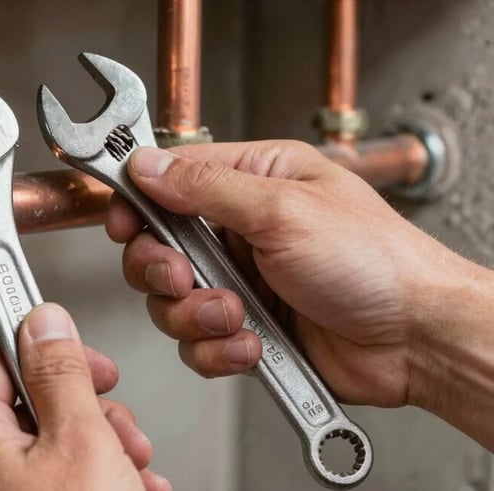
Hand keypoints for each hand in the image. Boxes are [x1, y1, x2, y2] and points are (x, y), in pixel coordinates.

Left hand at [0, 303, 170, 490]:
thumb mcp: (80, 442)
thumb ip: (61, 373)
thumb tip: (46, 322)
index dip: (50, 350)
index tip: (87, 354)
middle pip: (29, 403)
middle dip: (89, 409)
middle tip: (120, 427)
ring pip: (48, 443)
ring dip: (102, 445)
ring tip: (132, 467)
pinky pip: (51, 478)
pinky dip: (91, 476)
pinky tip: (126, 484)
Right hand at [107, 141, 471, 407]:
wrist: (415, 338)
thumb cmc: (375, 261)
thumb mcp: (284, 209)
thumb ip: (206, 188)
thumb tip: (149, 166)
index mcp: (254, 180)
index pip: (172, 178)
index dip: (138, 199)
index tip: (122, 219)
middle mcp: (241, 230)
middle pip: (158, 245)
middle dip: (162, 268)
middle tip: (184, 276)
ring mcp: (240, 281)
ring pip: (170, 300)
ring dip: (195, 314)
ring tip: (236, 315)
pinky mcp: (244, 327)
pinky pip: (197, 342)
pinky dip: (218, 349)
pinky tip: (251, 343)